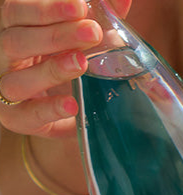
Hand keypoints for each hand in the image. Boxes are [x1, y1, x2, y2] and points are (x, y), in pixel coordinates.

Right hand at [0, 0, 130, 137]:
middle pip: (18, 41)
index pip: (18, 11)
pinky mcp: (14, 117)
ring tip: (82, 63)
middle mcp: (3, 55)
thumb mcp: (76, 38)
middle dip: (57, 35)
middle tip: (92, 33)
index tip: (81, 7)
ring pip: (17, 79)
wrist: (60, 107)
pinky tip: (72, 104)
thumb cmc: (62, 61)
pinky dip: (49, 109)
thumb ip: (95, 17)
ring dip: (51, 70)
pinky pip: (26, 115)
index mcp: (12, 28)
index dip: (47, 8)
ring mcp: (5, 87)